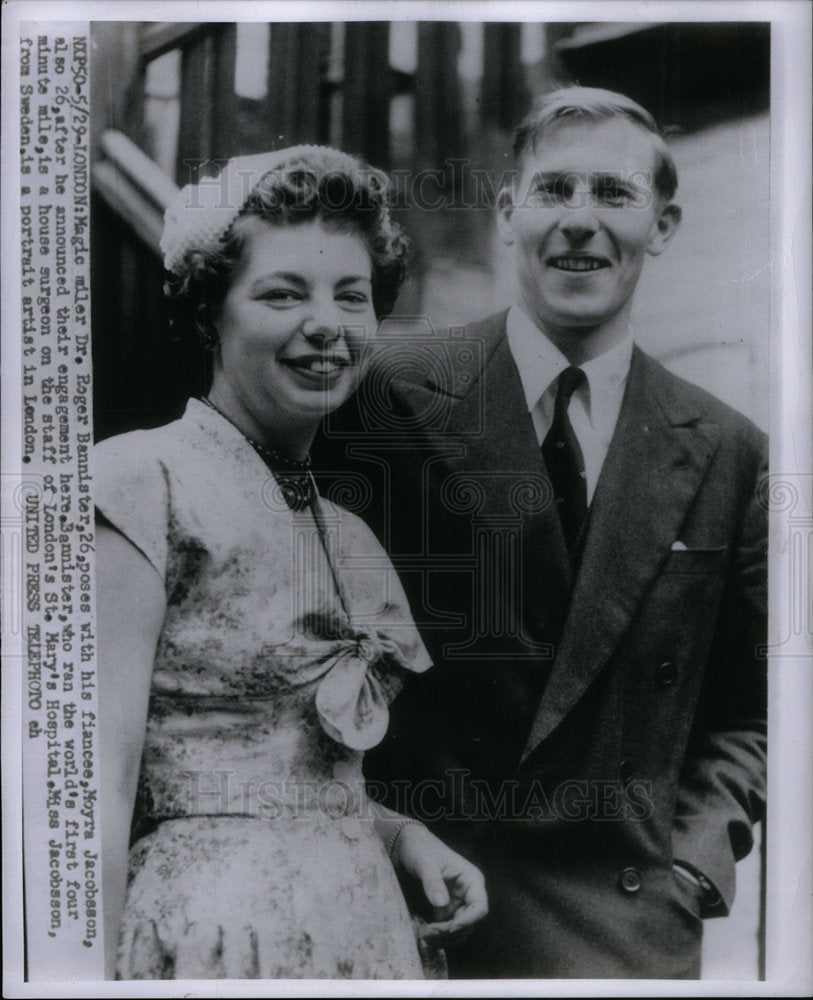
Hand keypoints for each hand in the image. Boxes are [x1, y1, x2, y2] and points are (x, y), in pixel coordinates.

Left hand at [391, 823, 487, 945]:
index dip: (468, 921)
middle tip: (428, 933)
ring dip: (444, 938)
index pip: (479, 907)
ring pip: (459, 931)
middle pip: (469, 923)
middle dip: (450, 932)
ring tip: (424, 936)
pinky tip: (424, 934)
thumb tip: (442, 904)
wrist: (407, 846)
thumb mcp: (425, 863)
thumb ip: (433, 882)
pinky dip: (438, 936)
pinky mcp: (446, 910)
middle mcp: (468, 894)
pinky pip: (447, 930)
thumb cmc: (420, 849)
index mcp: (471, 880)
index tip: (449, 929)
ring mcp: (457, 903)